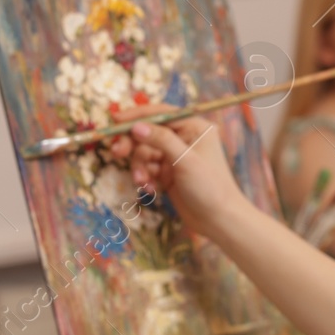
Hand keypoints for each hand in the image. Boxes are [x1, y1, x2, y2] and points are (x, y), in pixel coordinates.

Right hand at [105, 105, 248, 238]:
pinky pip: (148, 169)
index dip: (137, 116)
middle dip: (133, 144)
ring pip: (145, 153)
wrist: (219, 220)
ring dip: (139, 166)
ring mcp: (175, 156)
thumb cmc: (209, 187)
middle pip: (149, 133)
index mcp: (193, 127)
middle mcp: (184, 138)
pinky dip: (145, 177)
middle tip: (117, 152)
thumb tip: (136, 126)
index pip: (160, 114)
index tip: (115, 121)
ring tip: (141, 181)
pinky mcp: (168, 173)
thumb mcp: (185, 160)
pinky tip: (150, 189)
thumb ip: (161, 140)